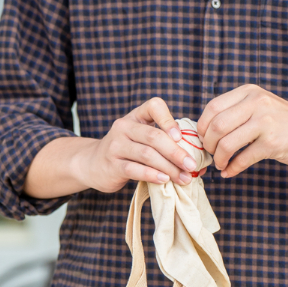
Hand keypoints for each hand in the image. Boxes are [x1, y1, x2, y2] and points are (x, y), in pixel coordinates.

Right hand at [73, 97, 203, 191]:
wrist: (92, 164)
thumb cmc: (126, 151)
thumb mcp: (139, 138)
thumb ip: (161, 140)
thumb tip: (196, 154)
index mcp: (135, 117)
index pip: (154, 106)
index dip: (169, 119)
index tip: (180, 137)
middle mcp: (123, 127)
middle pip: (154, 136)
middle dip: (176, 152)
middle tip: (191, 165)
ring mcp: (115, 146)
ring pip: (147, 155)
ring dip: (169, 167)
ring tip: (184, 178)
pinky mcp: (112, 165)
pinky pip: (135, 170)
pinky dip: (152, 175)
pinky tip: (164, 180)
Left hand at [197, 85, 287, 177]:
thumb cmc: (282, 121)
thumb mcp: (259, 105)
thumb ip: (234, 112)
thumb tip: (201, 132)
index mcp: (249, 92)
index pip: (212, 108)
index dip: (202, 127)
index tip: (204, 139)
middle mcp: (257, 103)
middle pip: (216, 126)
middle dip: (208, 144)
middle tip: (211, 153)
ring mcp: (266, 123)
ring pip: (226, 144)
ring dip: (219, 158)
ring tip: (221, 163)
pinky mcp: (273, 143)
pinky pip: (242, 159)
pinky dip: (232, 169)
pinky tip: (229, 172)